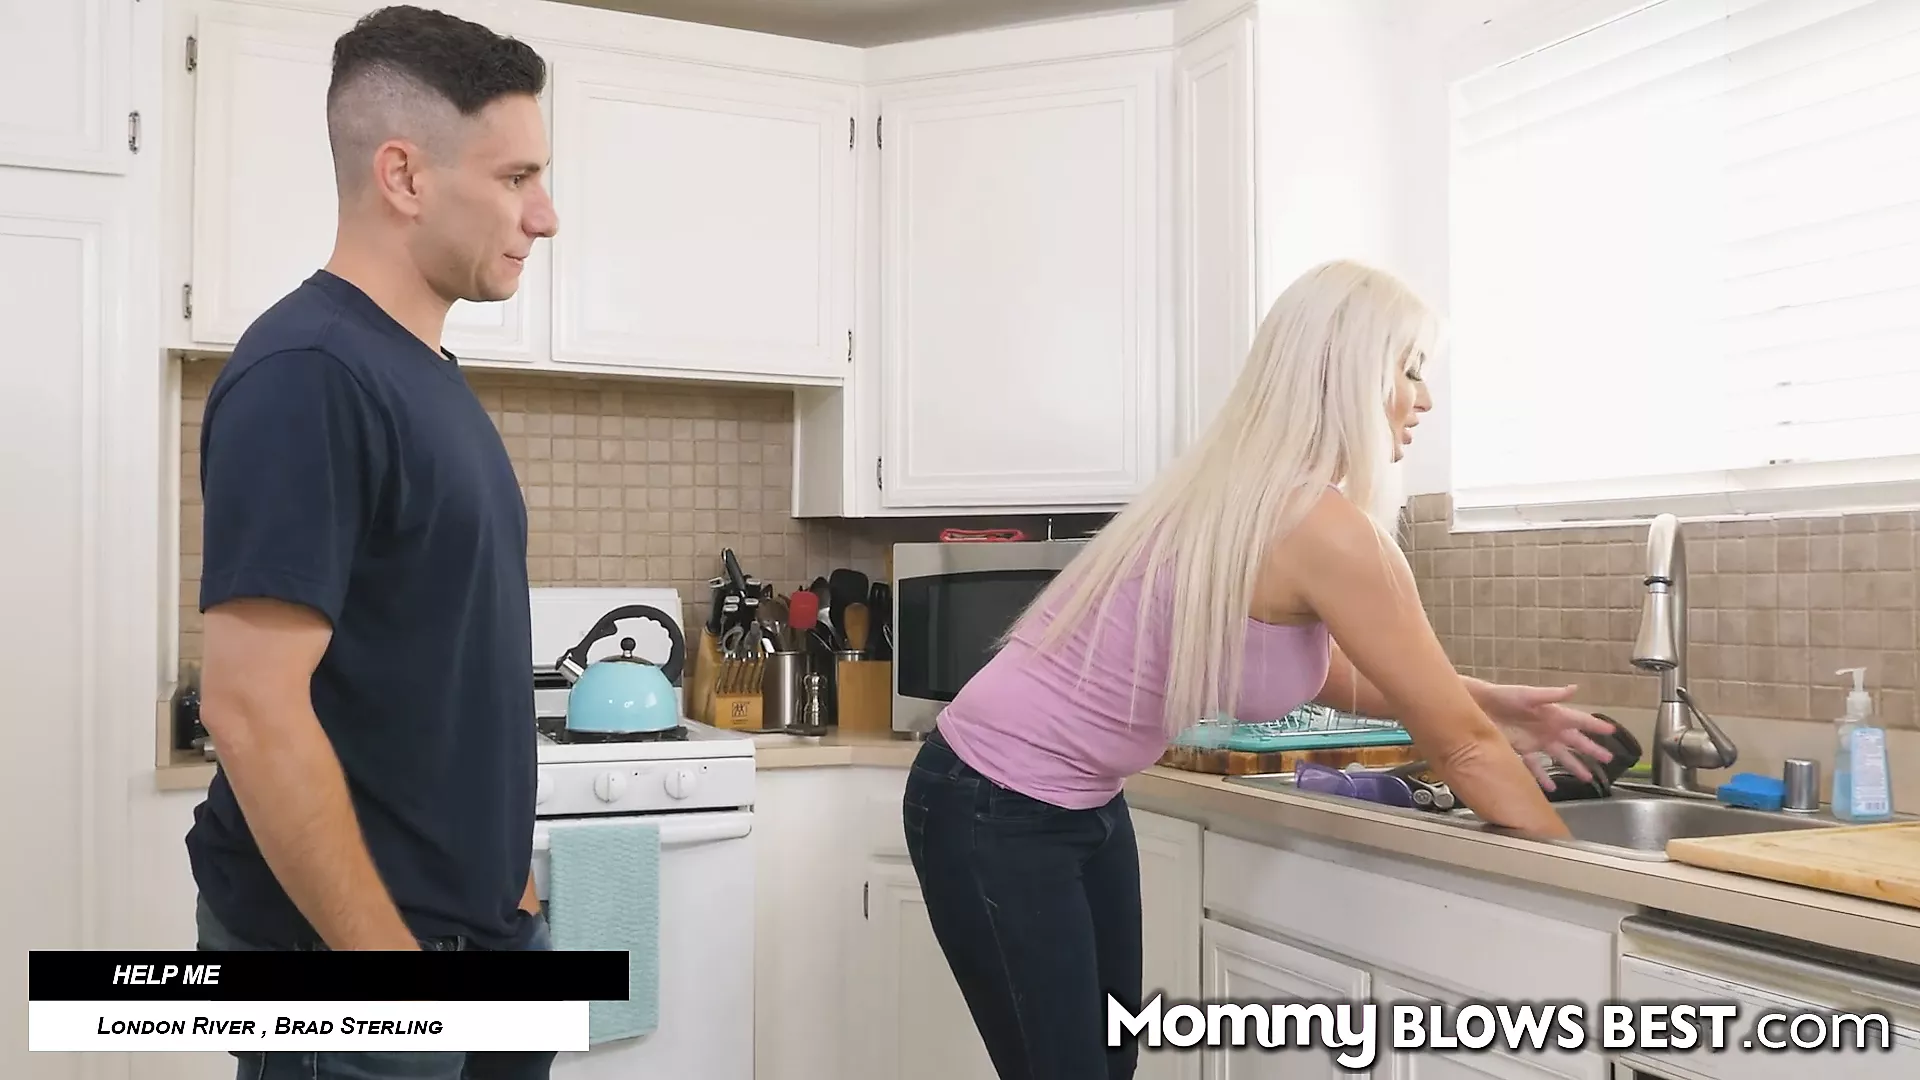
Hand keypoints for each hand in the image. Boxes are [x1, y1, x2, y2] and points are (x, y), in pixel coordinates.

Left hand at [1468, 681, 1615, 789]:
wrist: (1479, 705)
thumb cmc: (1504, 696)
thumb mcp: (1528, 695)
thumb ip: (1551, 695)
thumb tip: (1575, 689)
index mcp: (1553, 714)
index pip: (1579, 720)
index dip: (1595, 725)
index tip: (1612, 731)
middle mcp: (1548, 729)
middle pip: (1574, 742)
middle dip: (1591, 750)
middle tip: (1609, 759)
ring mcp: (1536, 741)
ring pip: (1560, 756)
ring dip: (1573, 766)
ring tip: (1588, 777)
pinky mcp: (1521, 750)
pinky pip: (1536, 766)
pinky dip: (1544, 777)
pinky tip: (1552, 788)